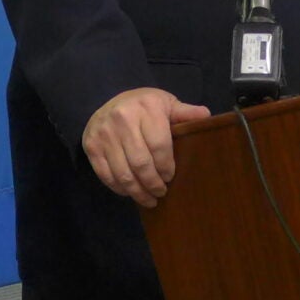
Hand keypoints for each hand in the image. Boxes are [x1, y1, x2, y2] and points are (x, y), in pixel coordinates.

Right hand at [81, 87, 211, 207]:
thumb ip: (184, 113)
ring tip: (149, 199)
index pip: (159, 145)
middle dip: (153, 183)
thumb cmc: (143, 106)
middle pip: (141, 163)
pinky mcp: (91, 146)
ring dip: (138, 191)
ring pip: (123, 173)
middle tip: (161, 192)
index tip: (170, 177)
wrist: (106, 100)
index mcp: (146, 108)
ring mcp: (104, 134)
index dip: (166, 166)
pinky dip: (119, 188)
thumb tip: (207, 117)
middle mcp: (122, 120)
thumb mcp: (165, 103)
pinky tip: (130, 192)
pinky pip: (106, 175)